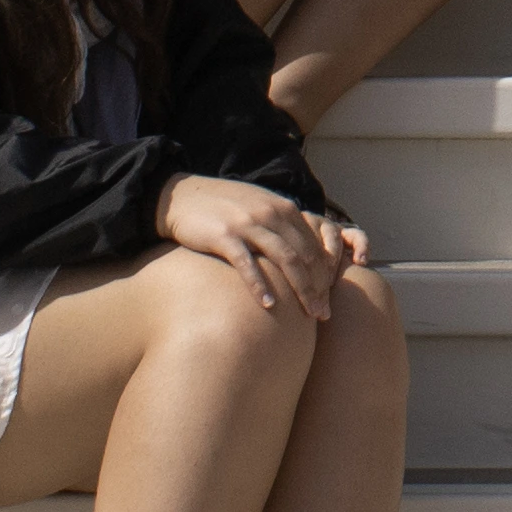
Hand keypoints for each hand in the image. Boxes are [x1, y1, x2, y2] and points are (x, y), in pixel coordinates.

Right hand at [162, 176, 368, 321]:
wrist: (182, 197)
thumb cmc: (224, 208)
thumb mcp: (259, 208)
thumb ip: (282, 226)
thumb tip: (304, 256)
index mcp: (284, 209)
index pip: (314, 245)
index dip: (325, 274)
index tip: (329, 298)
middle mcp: (271, 214)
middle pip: (305, 256)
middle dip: (318, 287)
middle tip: (324, 314)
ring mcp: (248, 224)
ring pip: (285, 260)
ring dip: (300, 289)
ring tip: (308, 314)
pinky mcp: (225, 236)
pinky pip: (247, 264)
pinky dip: (259, 285)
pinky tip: (268, 305)